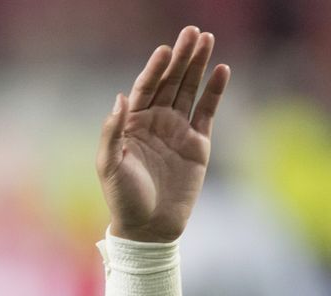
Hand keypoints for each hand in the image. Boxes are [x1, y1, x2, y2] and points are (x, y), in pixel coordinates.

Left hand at [97, 26, 229, 242]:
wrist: (149, 227)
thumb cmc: (123, 199)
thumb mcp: (110, 166)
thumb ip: (112, 132)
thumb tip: (121, 98)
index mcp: (132, 125)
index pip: (144, 88)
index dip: (154, 69)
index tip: (164, 50)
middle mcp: (155, 122)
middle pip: (170, 82)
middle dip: (181, 58)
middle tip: (192, 32)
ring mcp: (177, 131)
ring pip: (190, 90)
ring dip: (198, 66)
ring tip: (207, 40)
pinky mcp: (198, 143)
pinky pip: (207, 111)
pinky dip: (214, 91)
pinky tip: (221, 70)